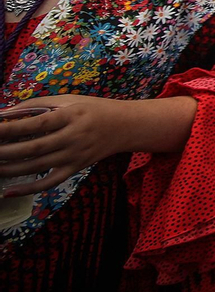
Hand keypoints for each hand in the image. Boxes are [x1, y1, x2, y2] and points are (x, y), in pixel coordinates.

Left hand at [0, 96, 131, 193]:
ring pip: (38, 166)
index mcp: (70, 116)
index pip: (36, 123)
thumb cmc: (93, 109)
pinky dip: (29, 189)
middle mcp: (72, 138)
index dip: (11, 128)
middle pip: (34, 148)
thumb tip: (5, 113)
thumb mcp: (68, 100)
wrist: (125, 126)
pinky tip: (9, 191)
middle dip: (6, 151)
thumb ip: (38, 104)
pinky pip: (50, 182)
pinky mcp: (75, 168)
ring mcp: (74, 156)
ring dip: (11, 169)